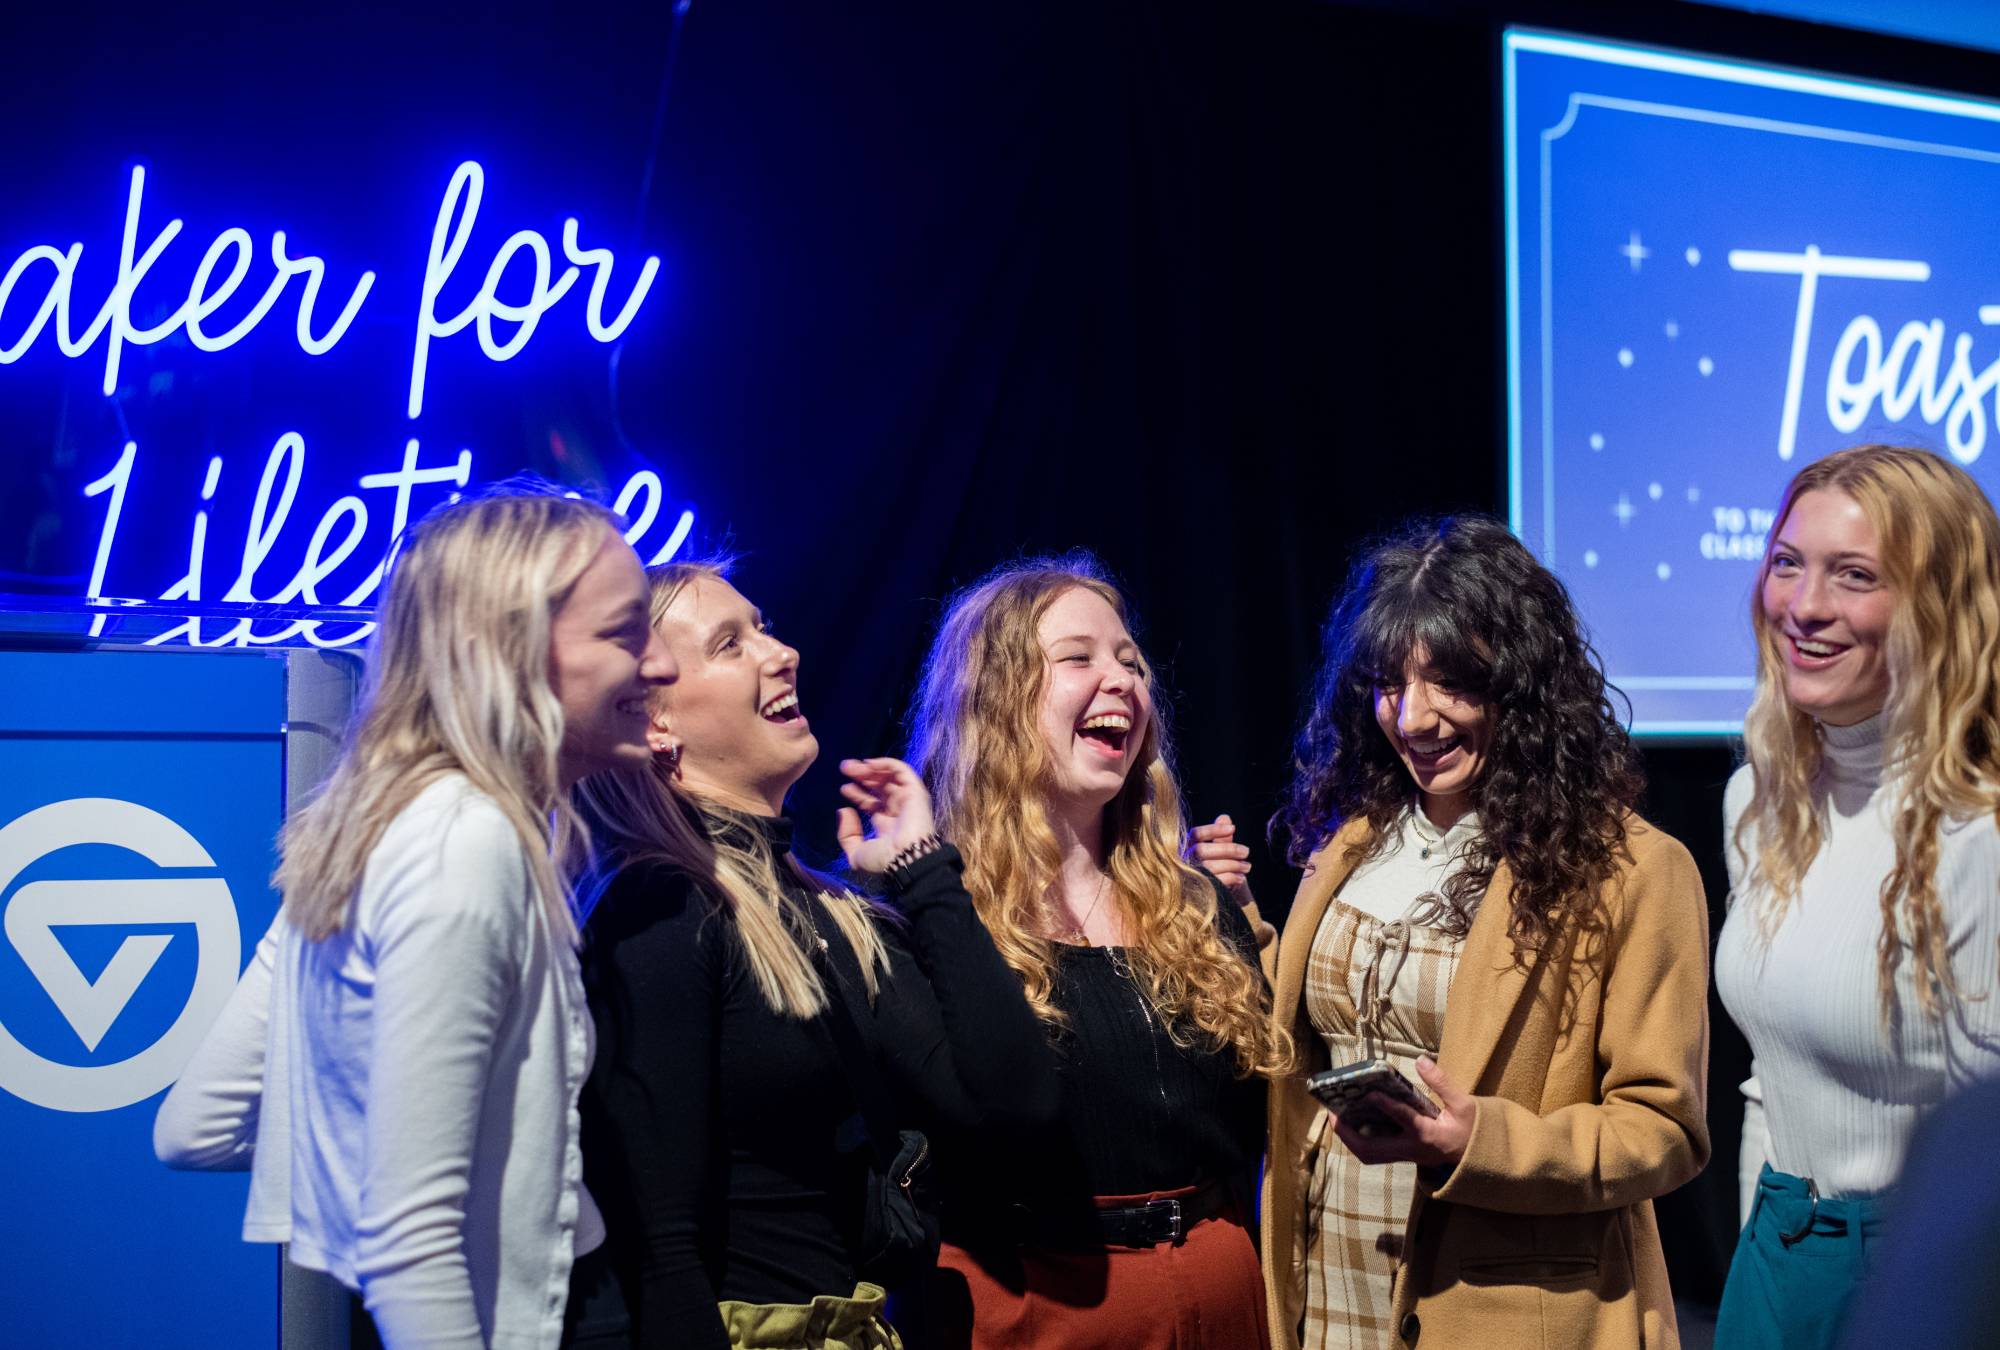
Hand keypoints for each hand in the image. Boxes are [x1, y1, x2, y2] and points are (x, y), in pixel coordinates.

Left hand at [836, 757, 937, 873]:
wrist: (905, 858)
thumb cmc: (883, 859)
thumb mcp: (856, 854)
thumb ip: (846, 835)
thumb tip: (844, 810)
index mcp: (886, 824)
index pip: (871, 803)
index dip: (857, 793)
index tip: (843, 787)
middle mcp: (897, 810)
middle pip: (879, 786)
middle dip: (862, 776)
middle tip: (844, 768)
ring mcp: (907, 799)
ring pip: (889, 776)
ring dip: (870, 768)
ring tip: (852, 766)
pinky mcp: (915, 791)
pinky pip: (902, 770)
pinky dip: (886, 764)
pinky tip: (868, 764)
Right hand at [1188, 813, 1256, 909]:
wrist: (1206, 904)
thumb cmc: (1211, 873)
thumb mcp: (1215, 854)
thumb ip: (1219, 838)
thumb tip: (1225, 817)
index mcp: (1182, 849)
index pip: (1196, 835)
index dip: (1214, 830)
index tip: (1233, 828)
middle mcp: (1180, 862)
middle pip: (1202, 850)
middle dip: (1228, 849)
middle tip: (1246, 851)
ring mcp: (1186, 878)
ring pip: (1210, 866)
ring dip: (1233, 865)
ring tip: (1247, 867)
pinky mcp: (1195, 892)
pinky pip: (1215, 882)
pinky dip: (1231, 878)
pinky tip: (1241, 878)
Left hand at [1328, 1057, 1474, 1168]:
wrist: (1479, 1159)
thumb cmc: (1472, 1129)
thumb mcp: (1464, 1104)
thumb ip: (1442, 1083)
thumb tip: (1421, 1060)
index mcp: (1429, 1135)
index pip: (1405, 1120)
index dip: (1386, 1107)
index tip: (1370, 1093)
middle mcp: (1412, 1149)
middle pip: (1373, 1150)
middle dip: (1349, 1134)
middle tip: (1333, 1113)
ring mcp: (1406, 1155)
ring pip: (1371, 1155)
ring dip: (1350, 1139)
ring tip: (1337, 1118)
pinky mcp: (1404, 1155)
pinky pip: (1376, 1152)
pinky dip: (1360, 1139)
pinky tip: (1352, 1122)